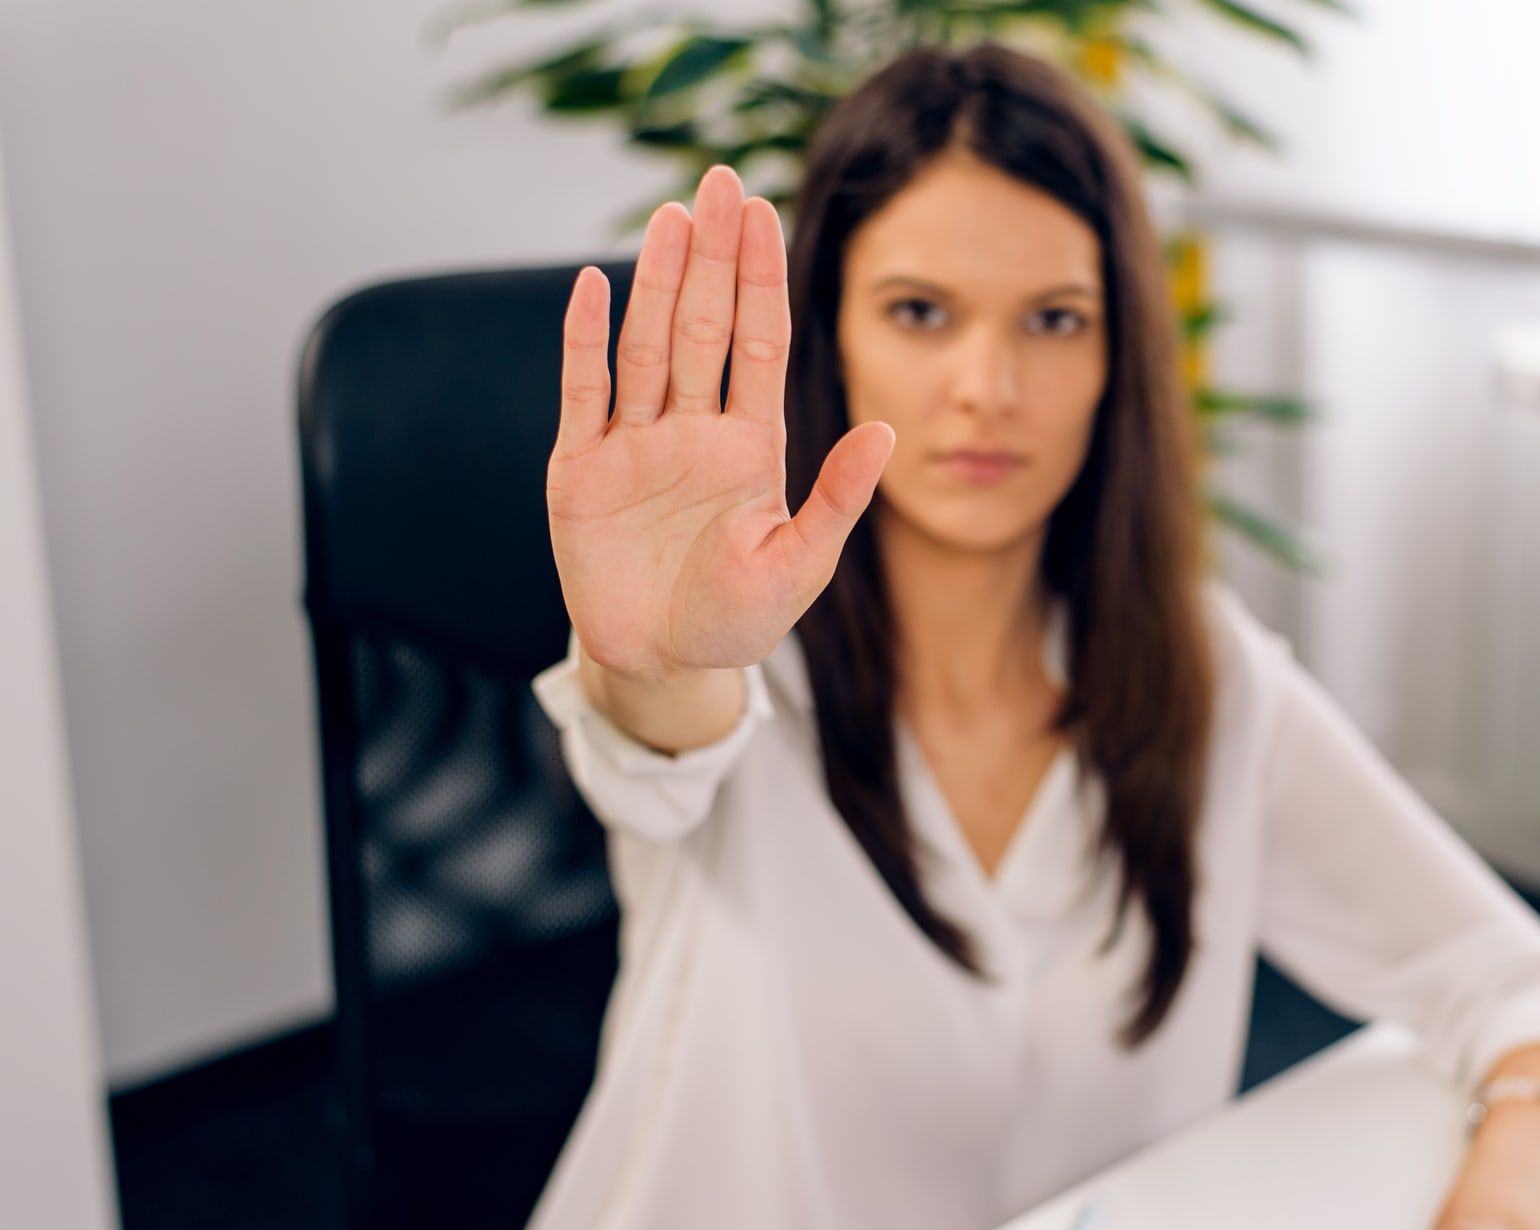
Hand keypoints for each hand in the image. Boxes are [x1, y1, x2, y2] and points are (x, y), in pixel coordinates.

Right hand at [548, 164, 895, 683]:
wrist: (661, 667)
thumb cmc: (736, 620)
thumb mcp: (799, 564)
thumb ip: (838, 498)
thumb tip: (888, 431)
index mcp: (749, 446)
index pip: (758, 342)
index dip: (762, 278)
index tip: (766, 214)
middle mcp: (691, 431)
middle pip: (703, 325)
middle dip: (713, 255)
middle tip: (721, 181)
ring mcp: (633, 445)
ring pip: (647, 345)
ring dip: (657, 281)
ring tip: (673, 217)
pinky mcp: (579, 472)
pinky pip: (582, 393)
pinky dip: (583, 341)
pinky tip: (590, 286)